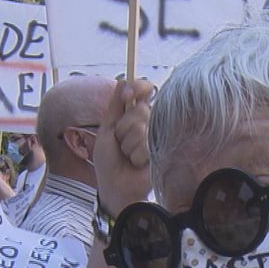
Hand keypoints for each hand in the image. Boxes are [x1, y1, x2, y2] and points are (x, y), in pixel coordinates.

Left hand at [95, 78, 154, 213]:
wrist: (115, 186)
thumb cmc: (108, 161)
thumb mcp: (106, 129)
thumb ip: (114, 106)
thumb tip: (121, 81)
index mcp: (134, 114)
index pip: (144, 90)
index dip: (138, 87)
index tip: (128, 93)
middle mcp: (148, 122)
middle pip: (140, 110)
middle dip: (124, 128)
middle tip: (120, 143)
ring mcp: (156, 136)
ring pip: (141, 128)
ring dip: (128, 145)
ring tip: (127, 156)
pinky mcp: (162, 151)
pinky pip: (146, 145)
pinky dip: (135, 156)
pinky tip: (136, 164)